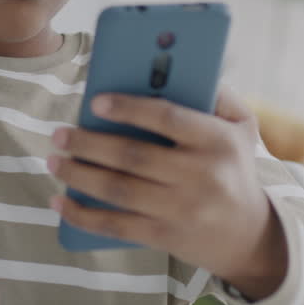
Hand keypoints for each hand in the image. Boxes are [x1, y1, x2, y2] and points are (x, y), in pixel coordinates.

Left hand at [48, 85, 287, 299]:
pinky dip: (83, 215)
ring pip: (118, 190)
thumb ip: (217, 93)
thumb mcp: (242, 126)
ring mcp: (182, 209)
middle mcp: (202, 175)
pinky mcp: (166, 237)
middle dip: (88, 143)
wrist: (249, 234)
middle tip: (58, 134)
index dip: (129, 108)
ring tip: (54, 161)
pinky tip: (60, 202)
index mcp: (218, 140)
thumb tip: (172, 67)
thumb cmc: (233, 167)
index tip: (95, 101)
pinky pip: (116, 226)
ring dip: (78, 175)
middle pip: (132, 156)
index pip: (168, 118)